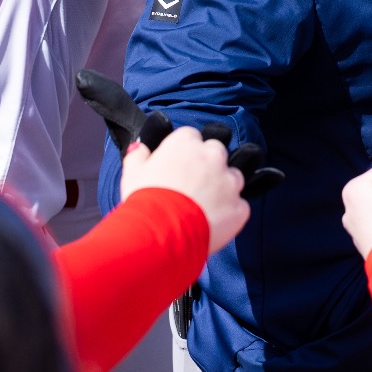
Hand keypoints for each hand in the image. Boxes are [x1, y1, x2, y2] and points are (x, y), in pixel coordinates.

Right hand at [119, 124, 249, 252]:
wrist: (162, 236)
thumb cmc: (145, 203)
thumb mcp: (132, 174)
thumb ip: (138, 155)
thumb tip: (140, 147)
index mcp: (185, 144)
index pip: (191, 136)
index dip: (185, 151)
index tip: (180, 164)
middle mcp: (212, 156)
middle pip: (217, 151)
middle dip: (209, 164)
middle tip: (194, 184)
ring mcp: (229, 182)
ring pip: (234, 177)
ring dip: (224, 187)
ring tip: (205, 205)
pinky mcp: (239, 207)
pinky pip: (239, 206)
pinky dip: (230, 212)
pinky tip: (212, 222)